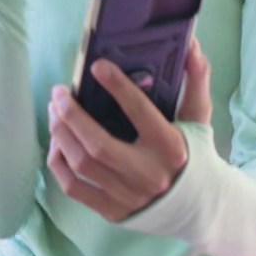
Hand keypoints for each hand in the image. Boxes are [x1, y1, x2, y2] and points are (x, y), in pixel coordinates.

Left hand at [45, 38, 211, 220]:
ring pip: (81, 165)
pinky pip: (73, 188)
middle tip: (58, 92)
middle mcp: (149, 175)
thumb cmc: (195, 155)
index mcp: (171, 148)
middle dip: (71, 115)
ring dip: (61, 134)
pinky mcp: (113, 212)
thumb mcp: (199, 118)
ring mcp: (129, 197)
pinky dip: (59, 162)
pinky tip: (58, 141)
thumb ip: (197, 79)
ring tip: (55, 111)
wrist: (200, 208)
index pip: (140, 113)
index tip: (96, 66)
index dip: (116, 87)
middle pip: (97, 145)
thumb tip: (190, 44)